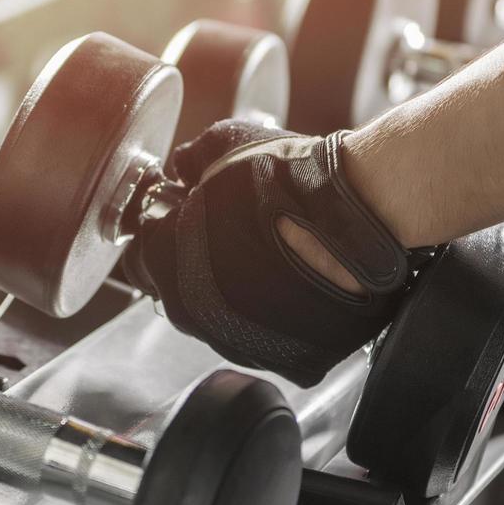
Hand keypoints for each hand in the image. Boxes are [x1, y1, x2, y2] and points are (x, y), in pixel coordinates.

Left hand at [124, 121, 424, 386]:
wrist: (360, 215)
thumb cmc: (292, 180)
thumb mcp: (225, 142)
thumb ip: (190, 158)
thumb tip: (182, 168)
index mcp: (168, 266)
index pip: (143, 253)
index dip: (165, 226)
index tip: (187, 212)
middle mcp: (198, 317)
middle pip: (178, 291)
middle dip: (194, 261)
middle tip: (232, 231)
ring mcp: (243, 344)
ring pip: (224, 321)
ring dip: (236, 292)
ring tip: (272, 257)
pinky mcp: (290, 362)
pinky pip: (270, 339)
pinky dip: (276, 317)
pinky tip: (297, 285)